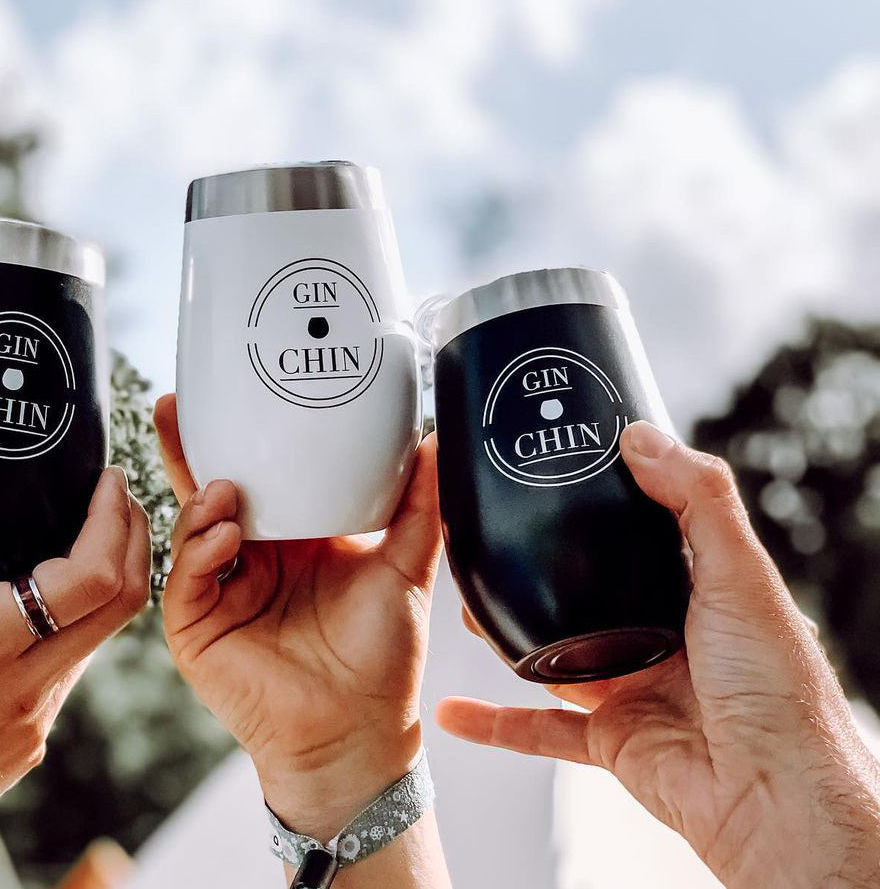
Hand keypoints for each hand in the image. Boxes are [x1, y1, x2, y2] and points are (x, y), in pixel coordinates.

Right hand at [155, 394, 440, 841]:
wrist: (360, 732)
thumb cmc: (381, 656)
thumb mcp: (404, 568)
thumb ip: (418, 507)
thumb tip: (435, 443)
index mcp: (292, 537)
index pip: (259, 475)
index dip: (241, 437)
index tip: (232, 392)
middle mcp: (251, 557)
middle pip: (209, 490)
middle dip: (187, 448)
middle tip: (175, 406)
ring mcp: (221, 591)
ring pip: (190, 529)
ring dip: (201, 501)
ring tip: (225, 489)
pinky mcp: (199, 628)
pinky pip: (186, 579)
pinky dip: (198, 552)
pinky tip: (223, 537)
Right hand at [437, 421, 879, 888]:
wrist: (776, 799)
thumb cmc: (778, 694)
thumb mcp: (740, 573)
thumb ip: (697, 498)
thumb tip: (643, 437)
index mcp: (697, 593)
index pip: (639, 537)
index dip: (599, 508)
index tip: (555, 476)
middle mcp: (662, 637)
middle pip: (582, 594)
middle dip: (535, 574)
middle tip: (494, 543)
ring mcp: (632, 688)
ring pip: (553, 654)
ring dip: (507, 636)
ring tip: (466, 606)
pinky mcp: (609, 738)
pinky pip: (539, 729)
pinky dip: (495, 723)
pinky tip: (457, 709)